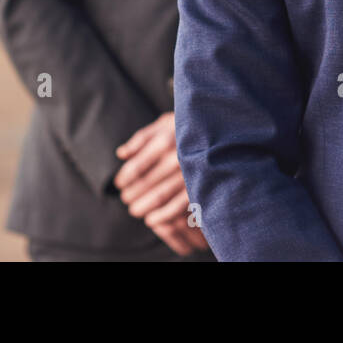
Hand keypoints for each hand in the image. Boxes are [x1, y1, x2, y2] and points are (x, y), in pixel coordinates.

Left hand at [114, 113, 208, 255]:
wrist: (223, 129)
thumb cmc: (189, 126)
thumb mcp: (165, 123)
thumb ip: (142, 138)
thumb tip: (121, 154)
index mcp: (166, 139)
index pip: (136, 166)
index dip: (123, 179)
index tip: (119, 184)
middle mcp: (177, 156)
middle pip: (145, 184)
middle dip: (131, 195)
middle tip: (126, 200)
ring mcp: (190, 173)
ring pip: (159, 197)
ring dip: (143, 207)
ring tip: (136, 210)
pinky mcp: (201, 186)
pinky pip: (177, 207)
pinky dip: (161, 216)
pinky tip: (152, 219)